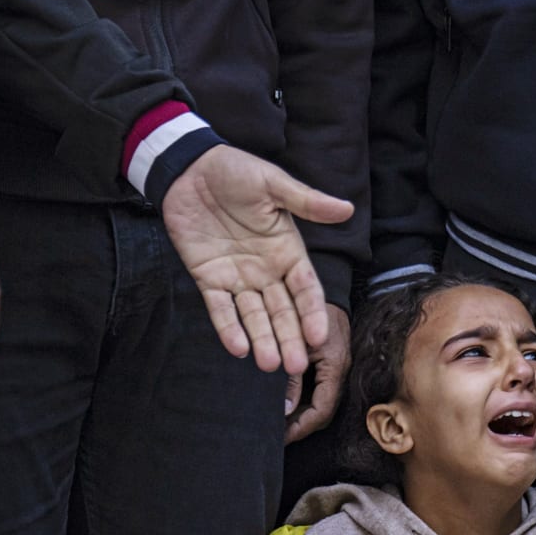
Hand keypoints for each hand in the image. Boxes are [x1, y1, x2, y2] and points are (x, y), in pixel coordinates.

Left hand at [161, 145, 354, 375]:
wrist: (188, 168)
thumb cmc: (235, 171)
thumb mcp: (273, 183)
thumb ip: (307, 202)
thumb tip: (347, 209)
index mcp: (287, 250)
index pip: (305, 288)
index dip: (312, 312)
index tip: (318, 336)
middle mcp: (267, 270)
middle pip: (282, 311)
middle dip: (289, 338)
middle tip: (295, 367)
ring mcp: (238, 277)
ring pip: (254, 316)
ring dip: (262, 340)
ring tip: (268, 365)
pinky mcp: (208, 279)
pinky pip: (220, 309)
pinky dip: (228, 328)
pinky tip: (237, 348)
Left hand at [284, 303, 353, 442]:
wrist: (327, 287)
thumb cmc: (313, 309)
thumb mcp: (298, 342)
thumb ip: (291, 375)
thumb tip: (285, 410)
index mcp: (335, 367)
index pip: (322, 410)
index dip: (302, 427)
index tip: (281, 437)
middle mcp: (338, 372)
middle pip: (322, 412)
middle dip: (300, 426)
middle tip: (275, 435)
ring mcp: (334, 369)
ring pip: (319, 402)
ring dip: (299, 415)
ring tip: (276, 423)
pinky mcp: (327, 363)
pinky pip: (315, 389)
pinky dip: (299, 399)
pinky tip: (281, 402)